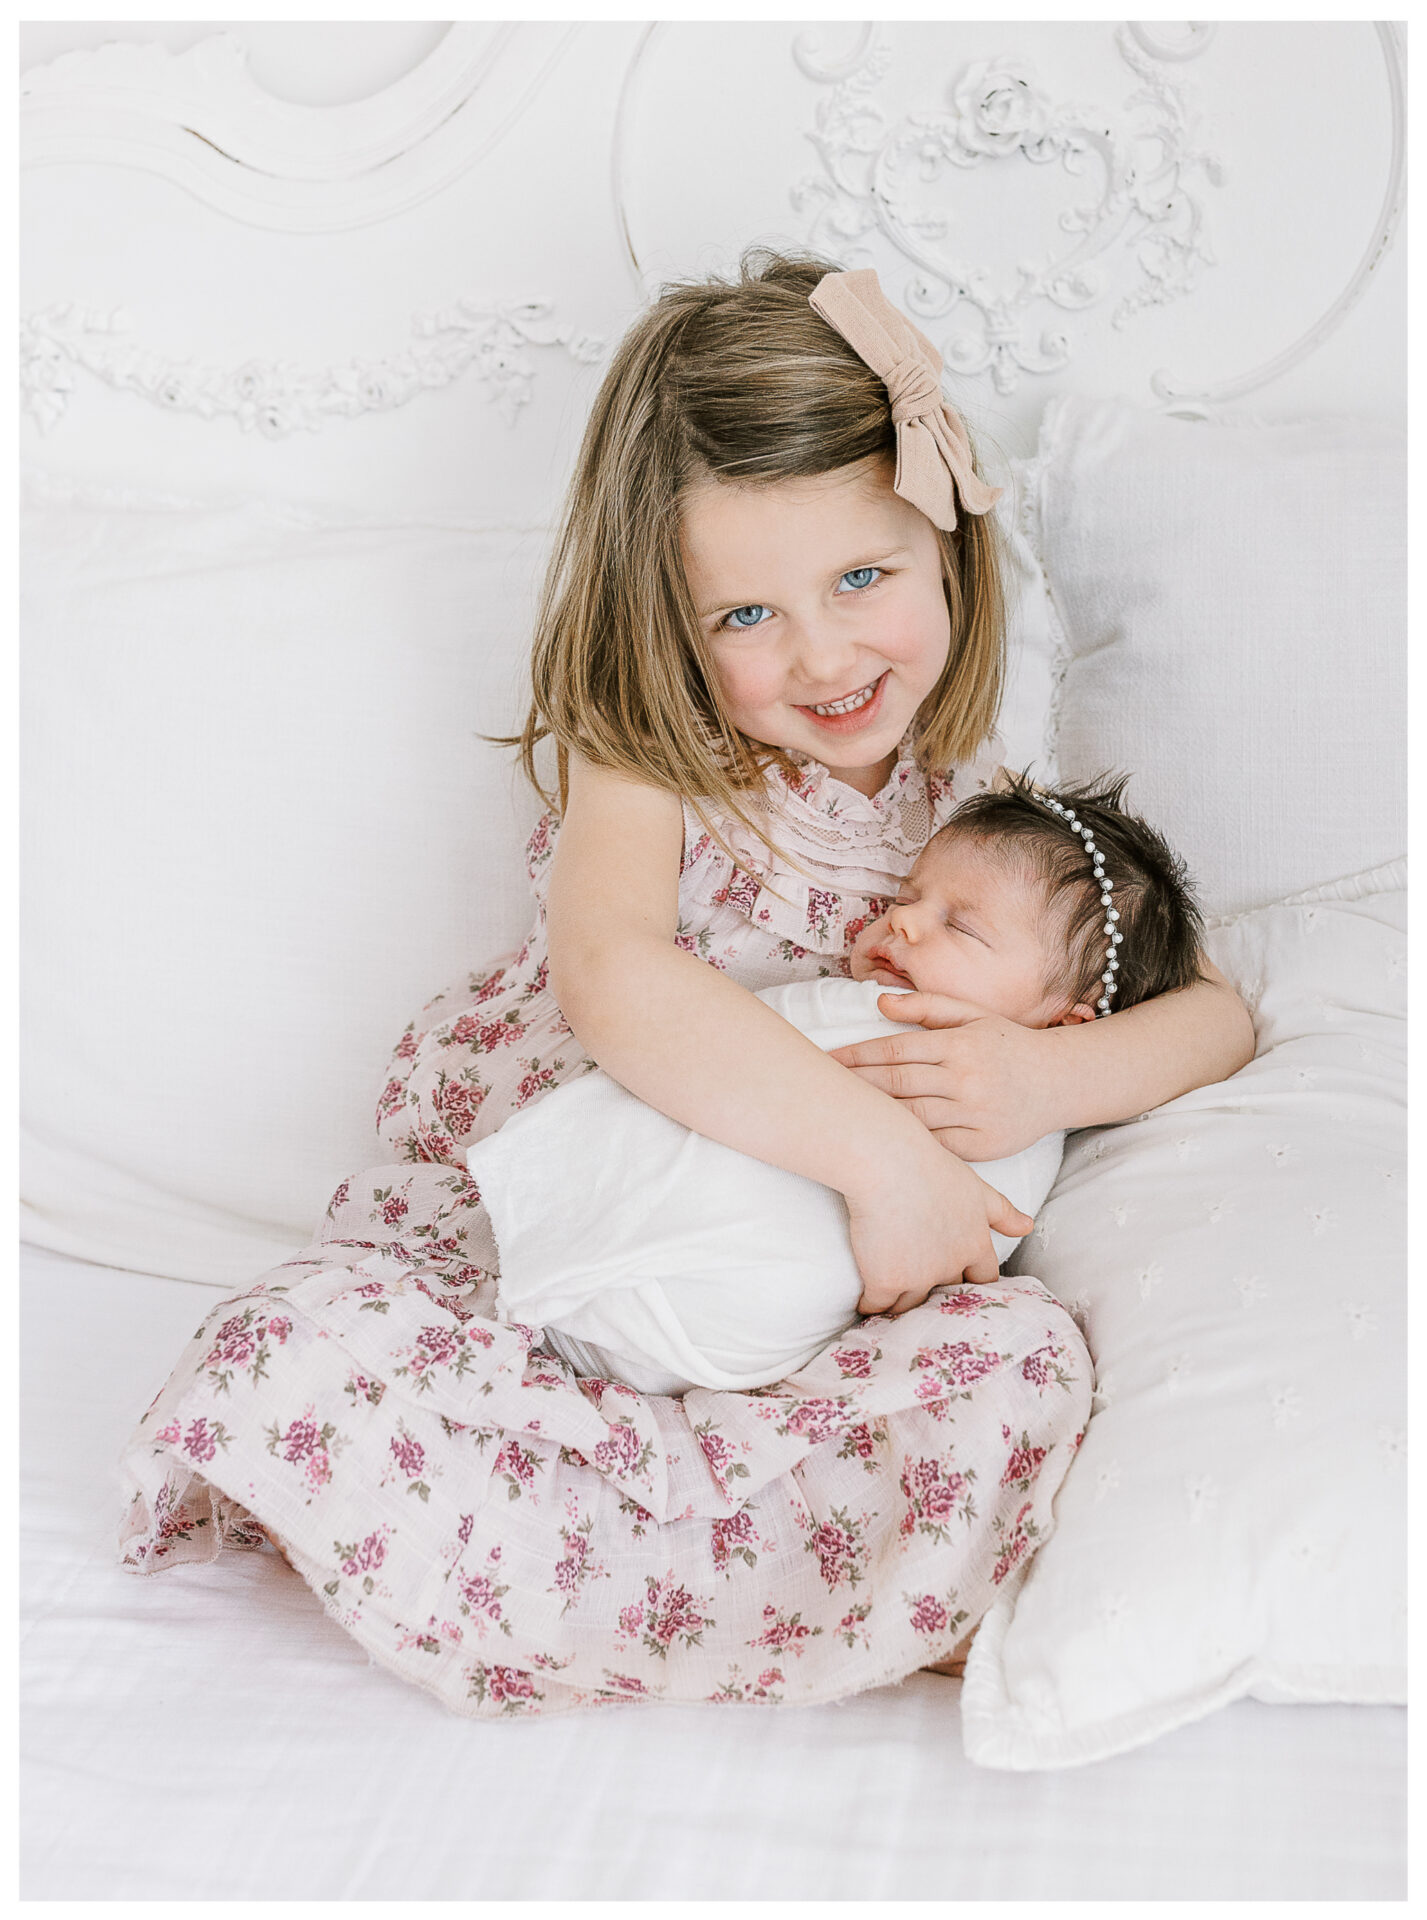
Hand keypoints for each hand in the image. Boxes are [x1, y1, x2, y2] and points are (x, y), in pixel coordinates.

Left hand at [831, 991, 1058, 1161]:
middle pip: (897, 1083)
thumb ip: (927, 1006)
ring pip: (911, 1117)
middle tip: (821, 1088)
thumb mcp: (973, 1015)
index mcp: (959, 1044)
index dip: (857, 1056)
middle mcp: (966, 1079)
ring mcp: (974, 1115)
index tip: (827, 1061)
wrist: (1059, 1082)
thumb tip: (880, 1003)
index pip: (895, 1049)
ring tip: (842, 1114)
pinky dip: (907, 1143)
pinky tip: (880, 1141)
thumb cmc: (1007, 1045)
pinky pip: (935, 1145)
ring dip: (874, 1116)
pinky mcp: (982, 1146)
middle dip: (855, 1085)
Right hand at [845, 1139, 1032, 1317]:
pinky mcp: (886, 1281)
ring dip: (902, 1307)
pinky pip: (878, 1306)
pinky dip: (871, 1308)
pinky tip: (865, 1305)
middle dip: (936, 1300)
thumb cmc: (931, 1167)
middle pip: (947, 1297)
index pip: (982, 1280)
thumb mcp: (977, 1188)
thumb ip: (1003, 1212)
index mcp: (974, 1245)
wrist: (888, 1163)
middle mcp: (950, 1266)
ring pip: (911, 1305)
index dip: (970, 1284)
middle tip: (921, 1303)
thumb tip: (1028, 1227)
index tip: (959, 1288)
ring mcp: (918, 1277)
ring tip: (890, 1311)